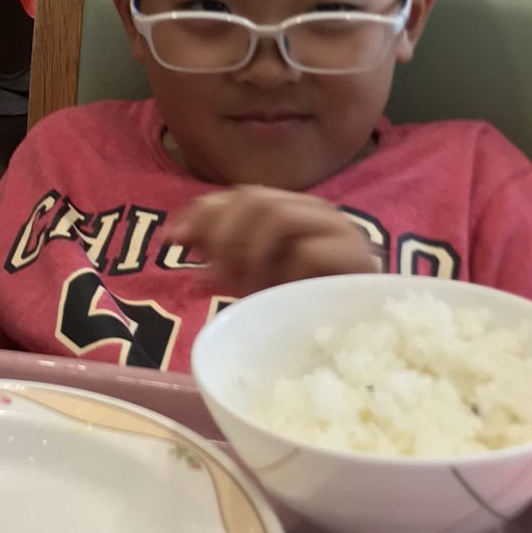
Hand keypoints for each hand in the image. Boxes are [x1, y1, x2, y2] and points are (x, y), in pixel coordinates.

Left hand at [168, 187, 382, 295]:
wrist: (360, 337)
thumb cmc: (304, 306)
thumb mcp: (251, 277)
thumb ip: (220, 253)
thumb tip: (174, 236)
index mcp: (292, 210)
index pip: (241, 195)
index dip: (202, 212)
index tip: (171, 240)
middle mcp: (315, 211)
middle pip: (256, 199)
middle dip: (223, 236)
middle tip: (213, 277)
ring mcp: (339, 230)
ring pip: (278, 215)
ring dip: (250, 253)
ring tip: (246, 288)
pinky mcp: (357, 258)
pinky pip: (307, 252)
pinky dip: (283, 274)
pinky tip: (280, 296)